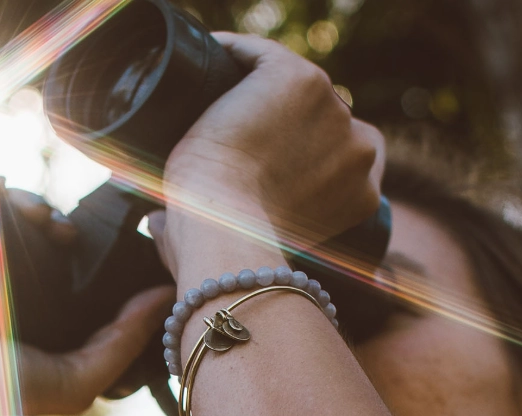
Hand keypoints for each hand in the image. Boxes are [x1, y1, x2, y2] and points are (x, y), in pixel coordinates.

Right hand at [0, 195, 174, 415]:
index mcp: (32, 303)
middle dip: (46, 213)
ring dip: (17, 197)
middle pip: (27, 226)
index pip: (59, 255)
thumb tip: (168, 295)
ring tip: (28, 211)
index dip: (74, 237)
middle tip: (56, 225)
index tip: (77, 237)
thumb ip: (124, 340)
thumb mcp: (78, 378)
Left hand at [162, 33, 384, 249]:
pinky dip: (230, 54)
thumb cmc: (229, 254)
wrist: (225, 230)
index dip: (304, 155)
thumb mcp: (249, 256)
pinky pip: (259, 54)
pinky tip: (203, 63)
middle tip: (237, 131)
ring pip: (291, 87)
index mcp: (363, 195)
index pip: (342, 157)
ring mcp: (333, 110)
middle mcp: (360, 148)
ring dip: (257, 90)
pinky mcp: (298, 79)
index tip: (262, 158)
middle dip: (287, 123)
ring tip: (214, 100)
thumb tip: (158, 225)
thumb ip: (229, 235)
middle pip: (321, 119)